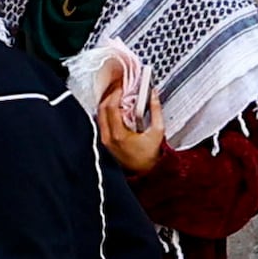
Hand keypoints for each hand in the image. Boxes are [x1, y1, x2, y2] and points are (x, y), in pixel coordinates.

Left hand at [90, 54, 165, 175]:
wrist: (146, 173)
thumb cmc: (151, 156)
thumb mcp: (157, 131)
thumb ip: (156, 110)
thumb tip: (153, 94)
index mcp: (118, 135)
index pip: (111, 107)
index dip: (115, 93)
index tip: (122, 85)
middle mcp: (108, 138)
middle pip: (101, 108)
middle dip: (110, 94)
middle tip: (119, 85)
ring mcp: (105, 140)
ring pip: (99, 114)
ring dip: (107, 102)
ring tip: (118, 93)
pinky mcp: (105, 141)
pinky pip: (102, 122)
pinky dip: (107, 111)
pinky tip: (116, 106)